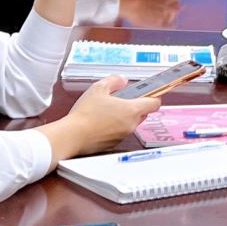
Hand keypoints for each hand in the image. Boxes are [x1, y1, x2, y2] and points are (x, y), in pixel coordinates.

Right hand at [46, 77, 161, 160]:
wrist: (71, 137)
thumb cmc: (85, 114)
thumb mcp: (99, 88)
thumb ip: (114, 81)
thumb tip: (123, 80)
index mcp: (132, 110)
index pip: (155, 103)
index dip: (154, 96)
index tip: (149, 92)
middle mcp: (131, 124)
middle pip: (143, 113)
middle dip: (135, 105)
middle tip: (120, 100)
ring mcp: (123, 136)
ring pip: (131, 123)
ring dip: (123, 117)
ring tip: (106, 110)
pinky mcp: (113, 144)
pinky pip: (120, 132)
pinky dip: (114, 127)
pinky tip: (100, 122)